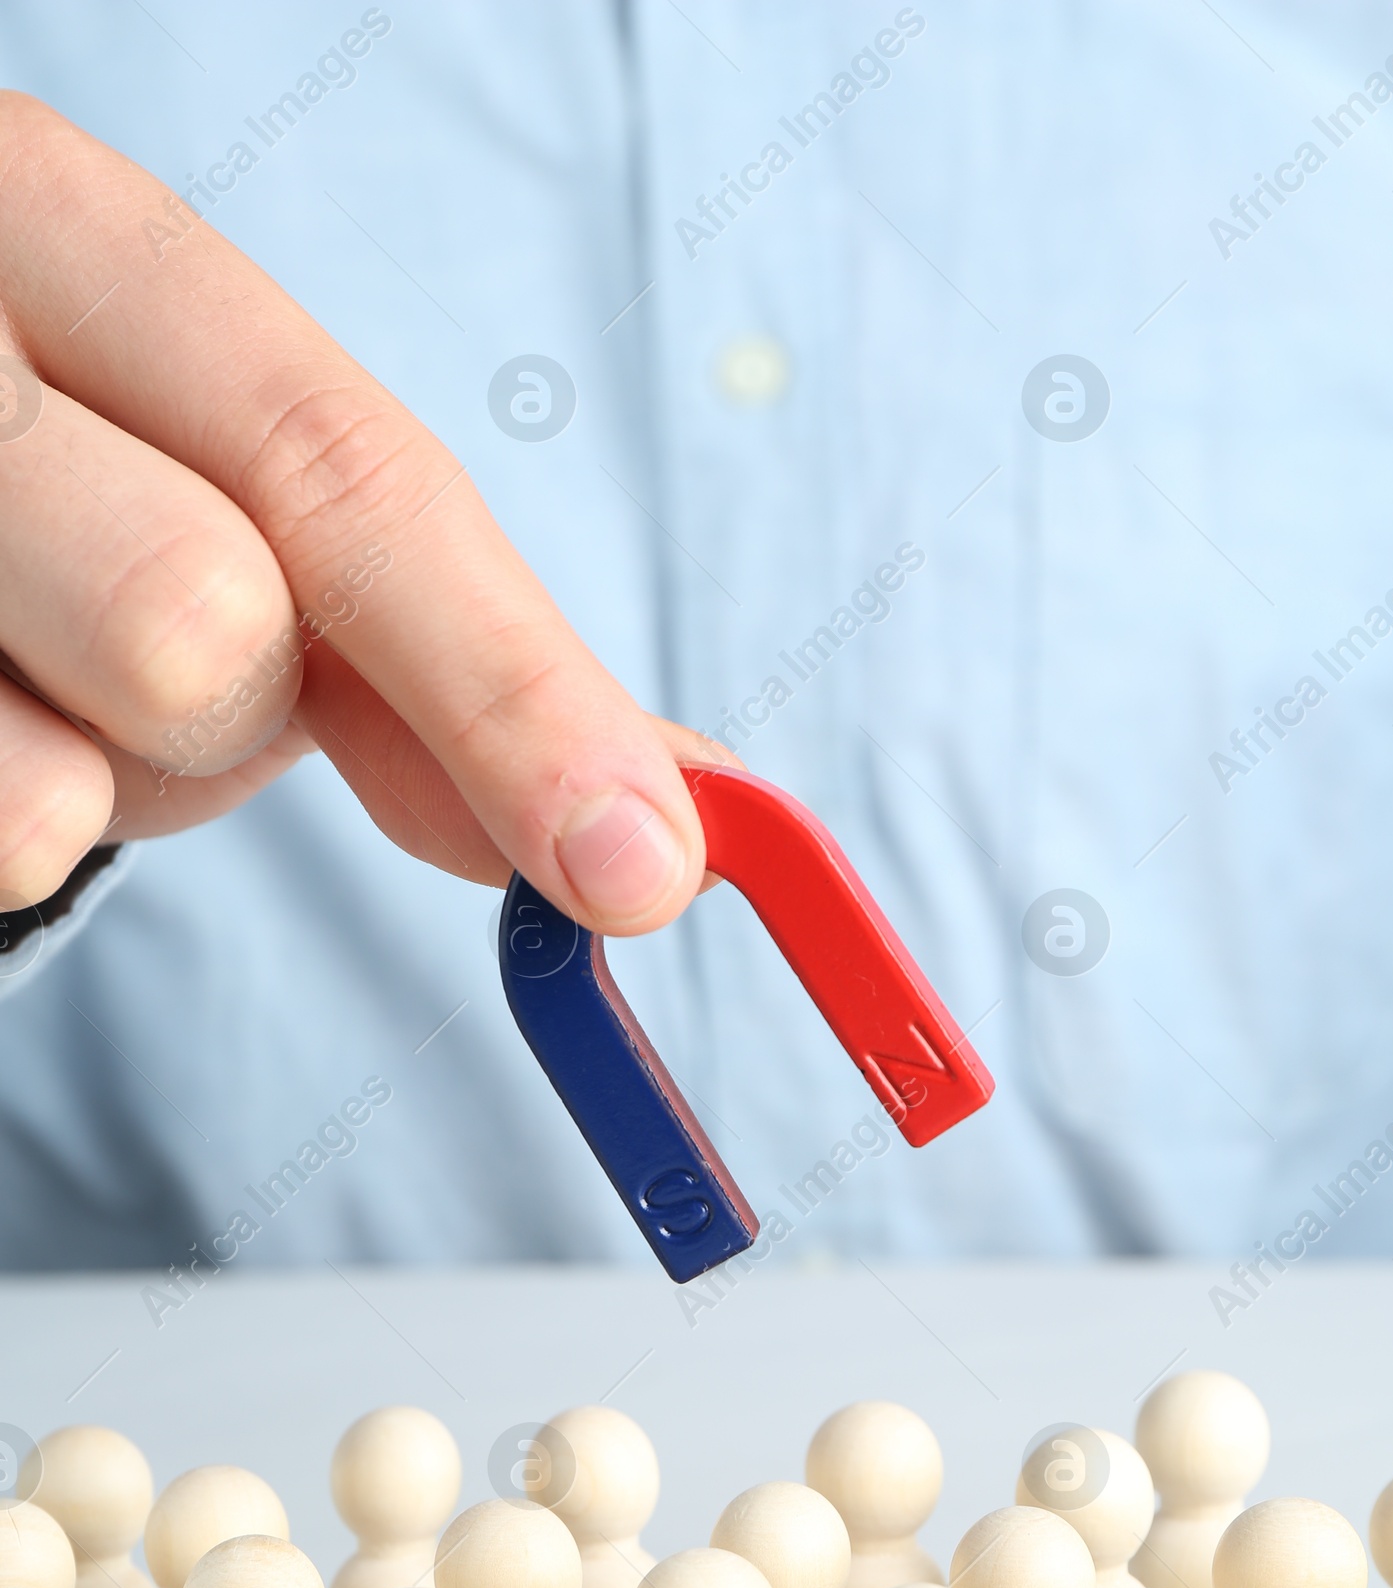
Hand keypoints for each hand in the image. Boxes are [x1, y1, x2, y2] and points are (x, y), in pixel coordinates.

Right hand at [0, 94, 727, 929]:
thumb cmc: (75, 501)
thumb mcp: (247, 516)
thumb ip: (436, 650)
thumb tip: (656, 827)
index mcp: (84, 243)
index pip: (348, 475)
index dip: (513, 693)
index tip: (639, 868)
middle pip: (197, 624)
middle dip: (222, 721)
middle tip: (166, 676)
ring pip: (51, 773)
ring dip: (90, 784)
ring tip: (35, 693)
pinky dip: (8, 832)